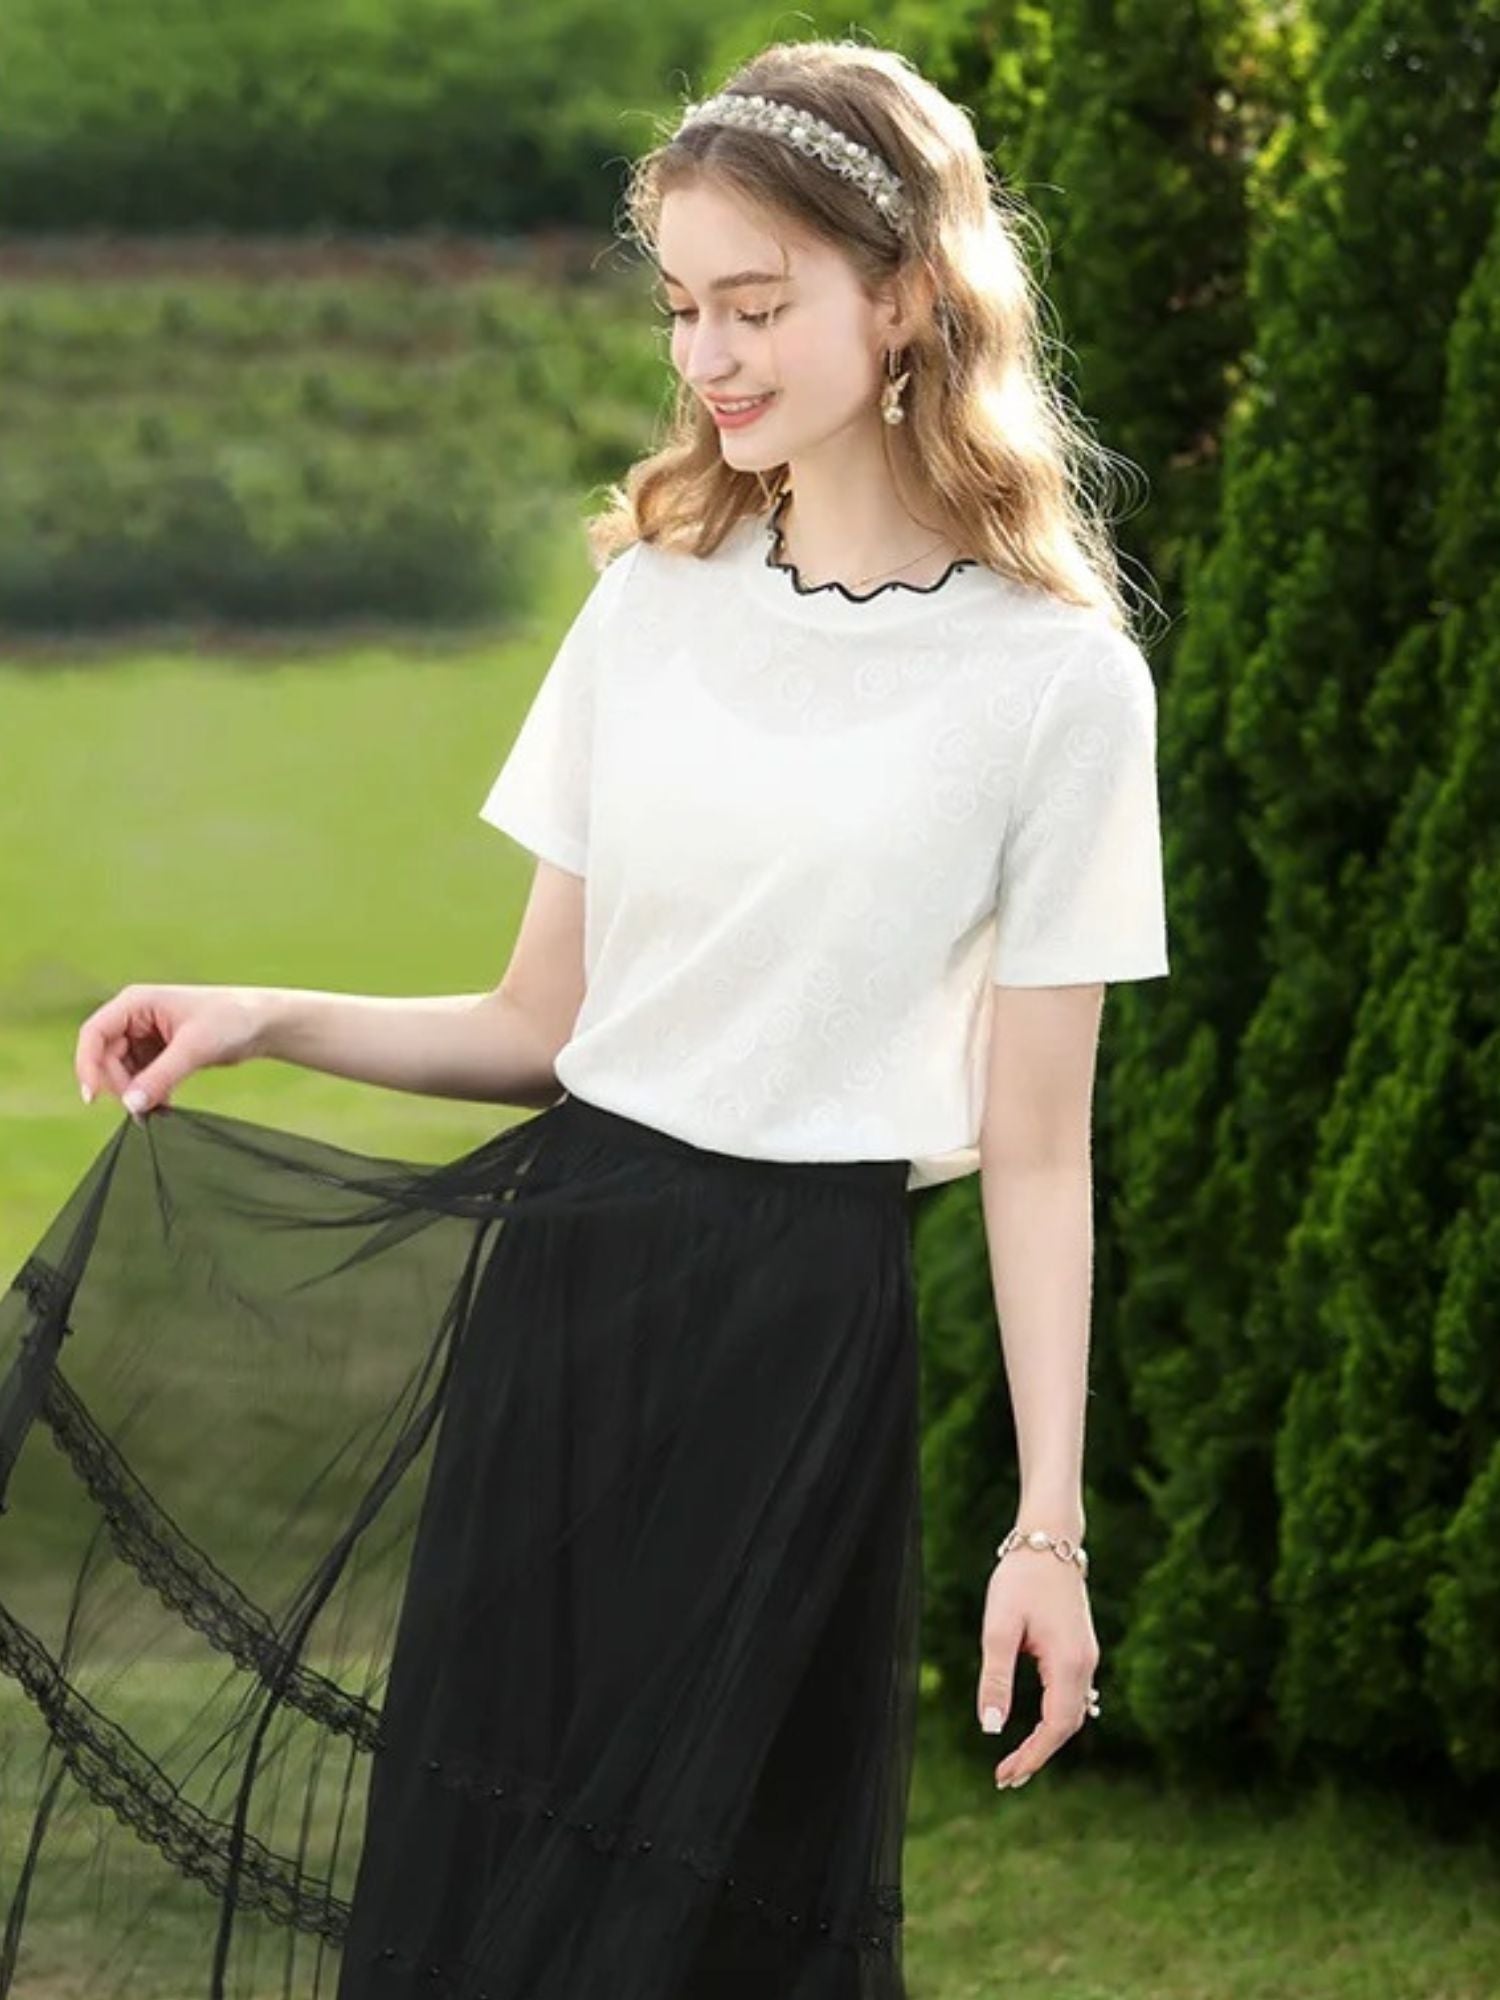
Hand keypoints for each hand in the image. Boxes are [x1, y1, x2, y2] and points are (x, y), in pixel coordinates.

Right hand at [76, 982, 270, 1121]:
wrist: (262, 1024)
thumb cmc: (231, 1020)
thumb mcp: (193, 1048)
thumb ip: (160, 1077)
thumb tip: (131, 1105)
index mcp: (136, 1002)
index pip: (94, 1034)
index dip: (88, 1065)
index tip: (94, 1097)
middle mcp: (136, 1017)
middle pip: (106, 1057)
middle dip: (120, 1085)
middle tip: (142, 1109)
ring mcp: (146, 1035)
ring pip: (123, 1071)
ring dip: (135, 1092)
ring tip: (158, 1109)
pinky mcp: (160, 1052)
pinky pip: (141, 1077)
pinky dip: (148, 1093)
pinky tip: (165, 1107)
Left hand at [976, 1545, 1098, 1788]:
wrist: (1049, 1539)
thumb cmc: (1020, 1578)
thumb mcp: (999, 1627)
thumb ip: (996, 1678)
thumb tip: (991, 1728)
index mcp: (1068, 1663)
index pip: (1055, 1728)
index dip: (1032, 1757)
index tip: (1005, 1776)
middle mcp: (1085, 1664)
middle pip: (1066, 1726)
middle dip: (1038, 1755)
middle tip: (1006, 1777)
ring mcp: (1087, 1656)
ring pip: (1071, 1712)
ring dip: (1047, 1739)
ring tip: (1016, 1761)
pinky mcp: (1080, 1648)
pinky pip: (1071, 1695)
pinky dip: (1055, 1718)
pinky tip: (1037, 1729)